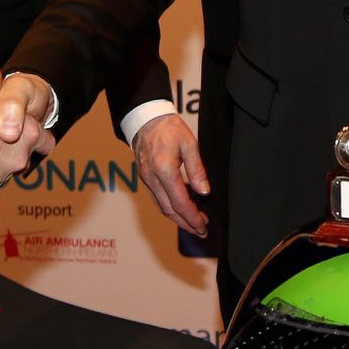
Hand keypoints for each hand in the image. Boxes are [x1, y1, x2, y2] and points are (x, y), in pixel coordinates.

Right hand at [133, 114, 208, 236]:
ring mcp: (145, 178)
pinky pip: (156, 198)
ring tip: (193, 224)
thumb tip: (204, 191)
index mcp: (164, 169)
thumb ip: (197, 169)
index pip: (180, 202)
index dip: (193, 217)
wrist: (146, 118)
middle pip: (169, 210)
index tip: (204, 226)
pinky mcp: (144, 177)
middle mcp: (152, 177)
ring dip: (178, 219)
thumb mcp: (189, 144)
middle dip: (186, 223)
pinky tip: (179, 210)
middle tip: (201, 230)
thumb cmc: (169, 128)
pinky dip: (169, 208)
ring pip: (161, 207)